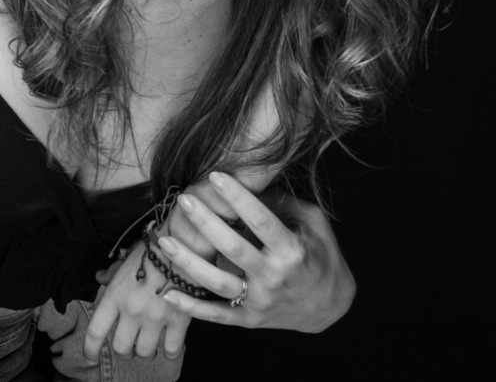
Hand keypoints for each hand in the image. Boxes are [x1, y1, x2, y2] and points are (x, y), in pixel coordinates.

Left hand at [83, 240, 191, 363]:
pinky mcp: (178, 321)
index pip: (96, 331)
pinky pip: (171, 350)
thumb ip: (110, 274)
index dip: (90, 349)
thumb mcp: (124, 262)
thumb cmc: (150, 251)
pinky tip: (168, 346)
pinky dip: (168, 352)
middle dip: (123, 350)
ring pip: (144, 352)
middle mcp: (132, 311)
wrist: (182, 245)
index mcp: (114, 296)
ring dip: (145, 351)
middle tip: (128, 345)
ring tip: (148, 343)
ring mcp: (155, 318)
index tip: (90, 358)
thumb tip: (98, 278)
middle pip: (121, 348)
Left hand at [156, 170, 354, 331]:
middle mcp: (274, 277)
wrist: (331, 307)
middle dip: (206, 222)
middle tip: (184, 199)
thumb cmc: (321, 256)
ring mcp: (260, 301)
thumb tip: (248, 181)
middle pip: (233, 248)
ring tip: (163, 240)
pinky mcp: (249, 319)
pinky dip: (192, 308)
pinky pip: (216, 315)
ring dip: (188, 262)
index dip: (238, 197)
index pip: (261, 220)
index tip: (215, 176)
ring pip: (217, 282)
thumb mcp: (314, 225)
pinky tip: (168, 294)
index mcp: (293, 251)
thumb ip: (283, 204)